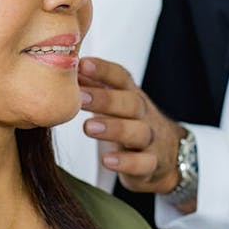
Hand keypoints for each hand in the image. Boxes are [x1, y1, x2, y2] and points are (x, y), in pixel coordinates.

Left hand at [79, 57, 184, 197]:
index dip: (103, 70)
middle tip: (80, 98)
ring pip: (138, 131)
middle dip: (105, 99)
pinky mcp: (152, 163)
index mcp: (131, 95)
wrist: (168, 153)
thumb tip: (59, 67)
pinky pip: (143, 163)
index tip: (82, 64)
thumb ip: (90, 85)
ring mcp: (150, 139)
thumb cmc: (129, 121)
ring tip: (88, 127)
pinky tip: (107, 161)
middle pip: (130, 102)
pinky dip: (127, 162)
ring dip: (114, 128)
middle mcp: (143, 114)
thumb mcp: (114, 101)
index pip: (120, 77)